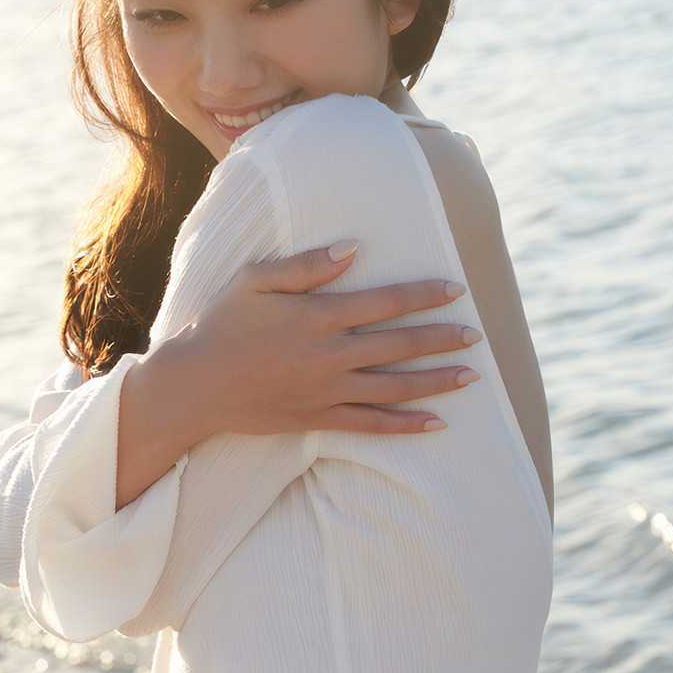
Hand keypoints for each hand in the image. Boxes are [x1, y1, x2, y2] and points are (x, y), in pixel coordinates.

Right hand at [176, 242, 481, 439]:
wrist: (196, 385)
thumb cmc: (222, 325)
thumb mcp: (255, 280)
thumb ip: (306, 265)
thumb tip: (353, 248)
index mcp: (318, 315)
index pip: (385, 302)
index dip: (424, 295)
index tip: (456, 291)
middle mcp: (330, 355)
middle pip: (399, 345)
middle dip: (442, 339)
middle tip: (477, 334)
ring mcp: (327, 391)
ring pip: (394, 387)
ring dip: (436, 381)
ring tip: (472, 376)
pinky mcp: (320, 418)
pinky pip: (372, 424)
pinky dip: (406, 424)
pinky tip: (436, 422)